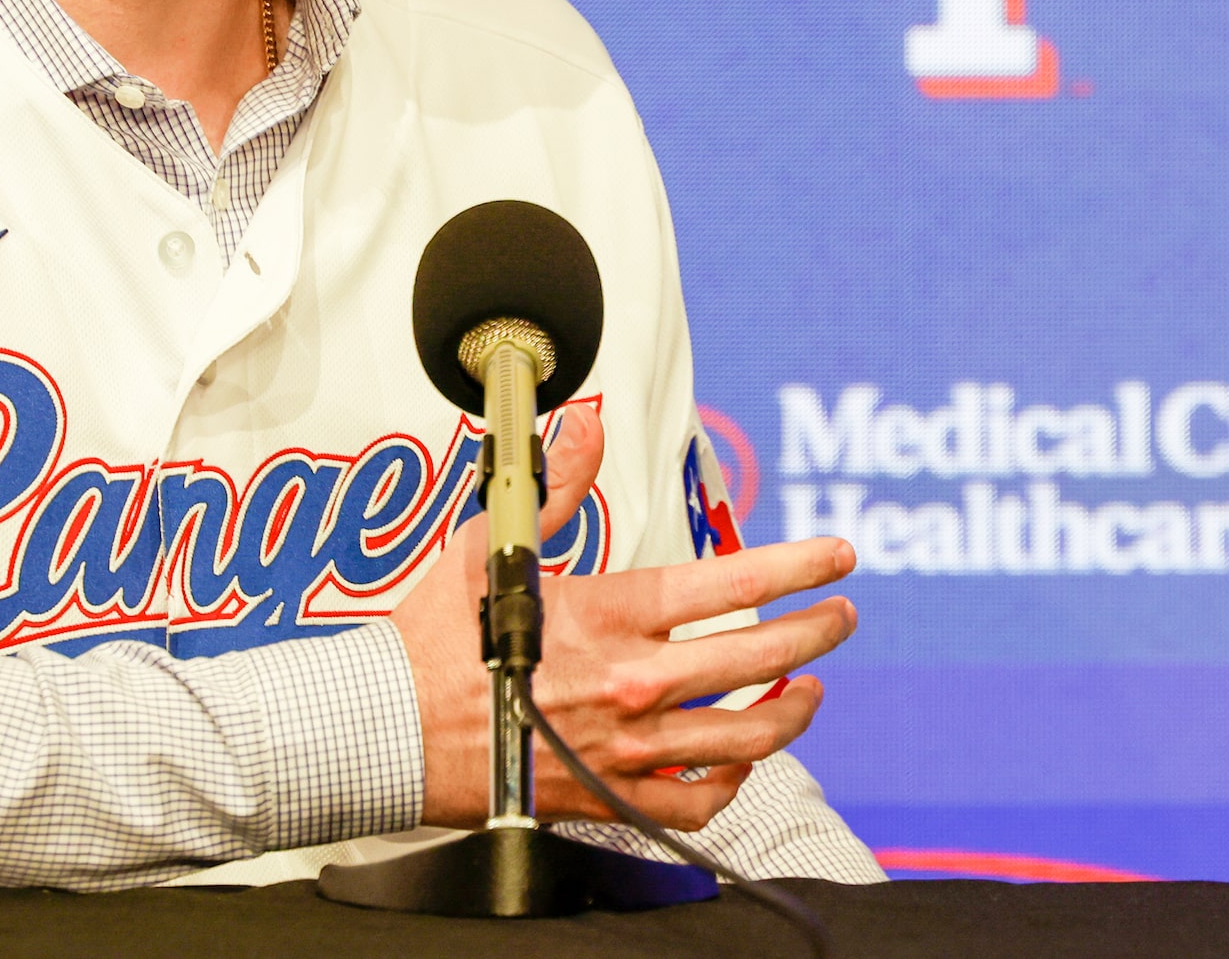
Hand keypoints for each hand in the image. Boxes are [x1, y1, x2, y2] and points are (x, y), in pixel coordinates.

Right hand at [386, 403, 859, 830]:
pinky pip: (698, 800)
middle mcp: (635, 681)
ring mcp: (629, 745)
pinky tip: (742, 757)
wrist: (388, 729)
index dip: (798, 565)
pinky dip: (732, 780)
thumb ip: (555, 485)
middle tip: (841, 615)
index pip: (733, 583)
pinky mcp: (612, 794)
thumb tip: (585, 428)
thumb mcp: (494, 541)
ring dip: (793, 707)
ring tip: (810, 686)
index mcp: (614, 615)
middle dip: (817, 631)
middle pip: (760, 657)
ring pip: (747, 735)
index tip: (835, 555)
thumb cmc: (434, 639)